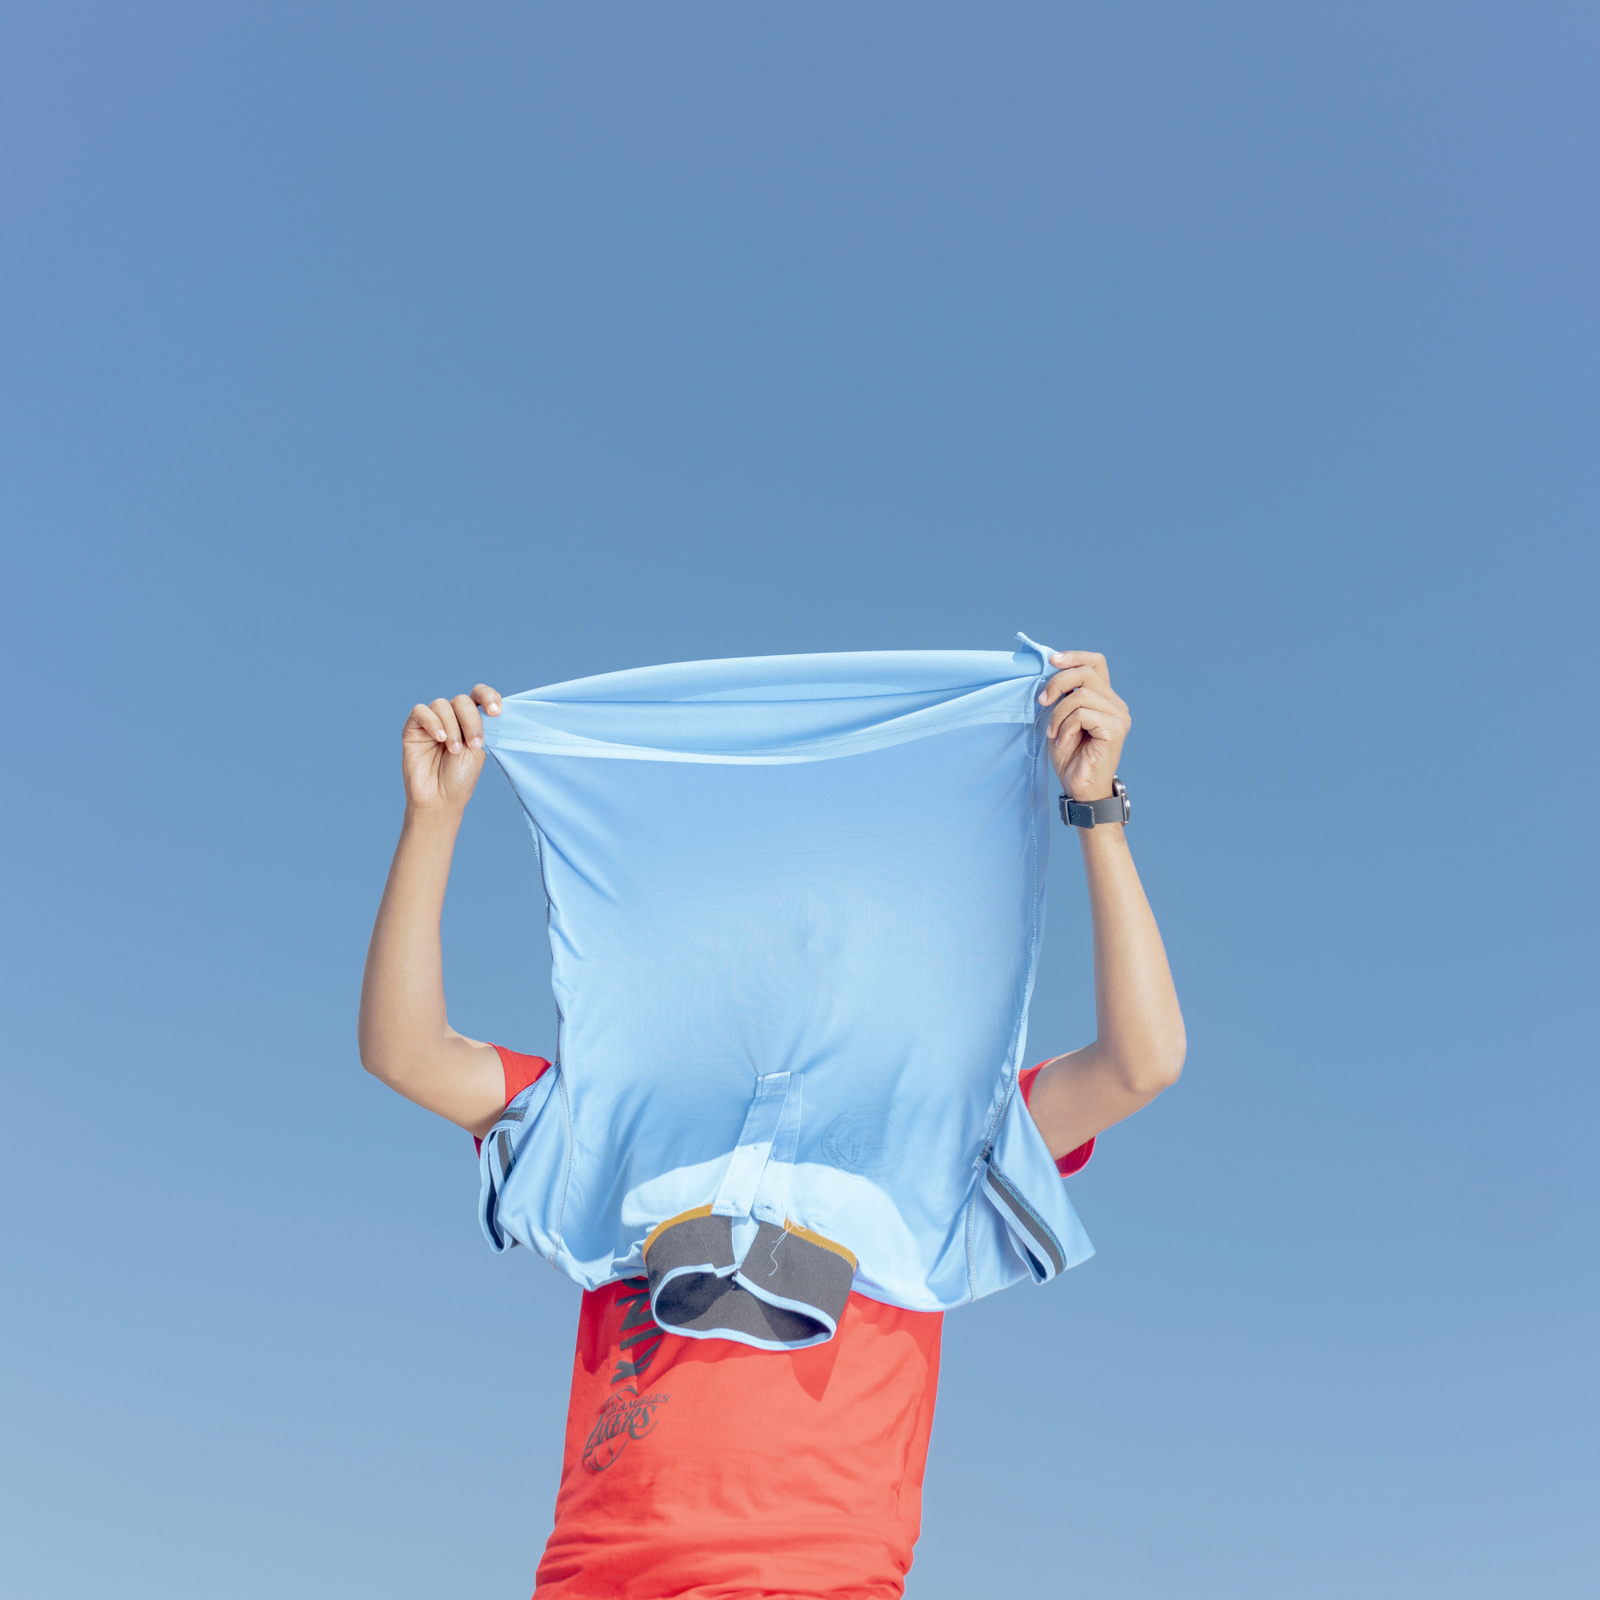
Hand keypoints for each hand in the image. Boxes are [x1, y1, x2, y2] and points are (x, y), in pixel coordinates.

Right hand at [402, 684, 502, 813]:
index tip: (496, 712)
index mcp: (470, 720)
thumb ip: (480, 725)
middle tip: (474, 745)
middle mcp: (451, 717)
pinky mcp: (413, 728)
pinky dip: (432, 722)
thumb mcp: (477, 750)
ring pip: (442, 704)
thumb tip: (486, 707)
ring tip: (454, 750)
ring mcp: (432, 721)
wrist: (440, 798)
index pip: (478, 695)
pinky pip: (420, 711)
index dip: (488, 696)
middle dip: (471, 721)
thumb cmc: (460, 777)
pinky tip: (440, 738)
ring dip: (452, 727)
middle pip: (462, 700)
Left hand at [1038, 651, 1129, 800]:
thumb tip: (1051, 669)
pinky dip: (1066, 727)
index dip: (1074, 657)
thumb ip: (1062, 695)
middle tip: (1042, 701)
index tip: (1052, 661)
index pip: (1096, 663)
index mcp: (1104, 698)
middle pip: (1086, 673)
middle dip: (1057, 683)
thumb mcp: (1060, 718)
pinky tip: (1064, 742)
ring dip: (1059, 714)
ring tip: (1054, 733)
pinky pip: (1083, 714)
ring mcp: (1119, 716)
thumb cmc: (1070, 755)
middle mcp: (1116, 704)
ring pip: (1082, 695)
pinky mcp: (1115, 729)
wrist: (1079, 787)